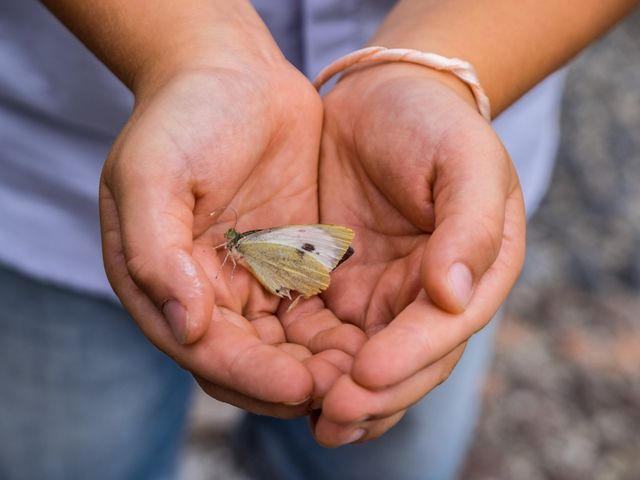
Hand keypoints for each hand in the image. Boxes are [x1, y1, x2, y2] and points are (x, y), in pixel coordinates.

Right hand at [99, 56, 360, 416]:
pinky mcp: (291, 262)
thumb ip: (154, 252)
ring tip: (366, 379)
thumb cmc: (182, 116)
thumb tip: (184, 326)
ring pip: (287, 345)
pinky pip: (316, 310)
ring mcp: (251, 279)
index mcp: (163, 282)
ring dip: (323, 367)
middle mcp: (206, 292)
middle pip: (250, 361)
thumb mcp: (150, 174)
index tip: (300, 386)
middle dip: (294, 383)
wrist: (231, 71)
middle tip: (345, 396)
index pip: (206, 350)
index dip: (251, 375)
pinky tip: (373, 341)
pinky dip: (339, 332)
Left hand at [313, 63, 525, 444]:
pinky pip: (326, 334)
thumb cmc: (432, 124)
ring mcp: (384, 296)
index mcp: (474, 273)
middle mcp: (430, 297)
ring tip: (313, 419)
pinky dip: (312, 362)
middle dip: (373, 394)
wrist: (383, 98)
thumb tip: (453, 296)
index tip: (368, 373)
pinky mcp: (341, 286)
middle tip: (331, 417)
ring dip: (341, 394)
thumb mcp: (465, 161)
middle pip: (407, 361)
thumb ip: (469, 227)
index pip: (444, 329)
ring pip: (366, 360)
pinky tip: (286, 379)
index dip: (409, 357)